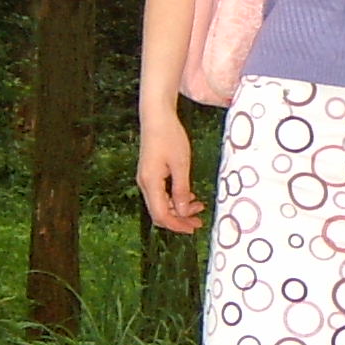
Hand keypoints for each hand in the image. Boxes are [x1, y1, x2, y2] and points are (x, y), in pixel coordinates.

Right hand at [138, 115, 205, 234]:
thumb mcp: (180, 164)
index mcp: (151, 183)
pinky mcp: (150, 173)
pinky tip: (189, 196)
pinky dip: (175, 198)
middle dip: (179, 219)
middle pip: (159, 212)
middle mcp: (145, 184)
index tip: (193, 228)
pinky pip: (161, 193)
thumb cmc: (169, 136)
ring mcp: (146, 179)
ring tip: (198, 206)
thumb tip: (183, 211)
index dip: (177, 225)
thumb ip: (181, 189)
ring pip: (161, 203)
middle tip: (198, 221)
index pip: (161, 214)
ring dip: (179, 208)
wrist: (156, 116)